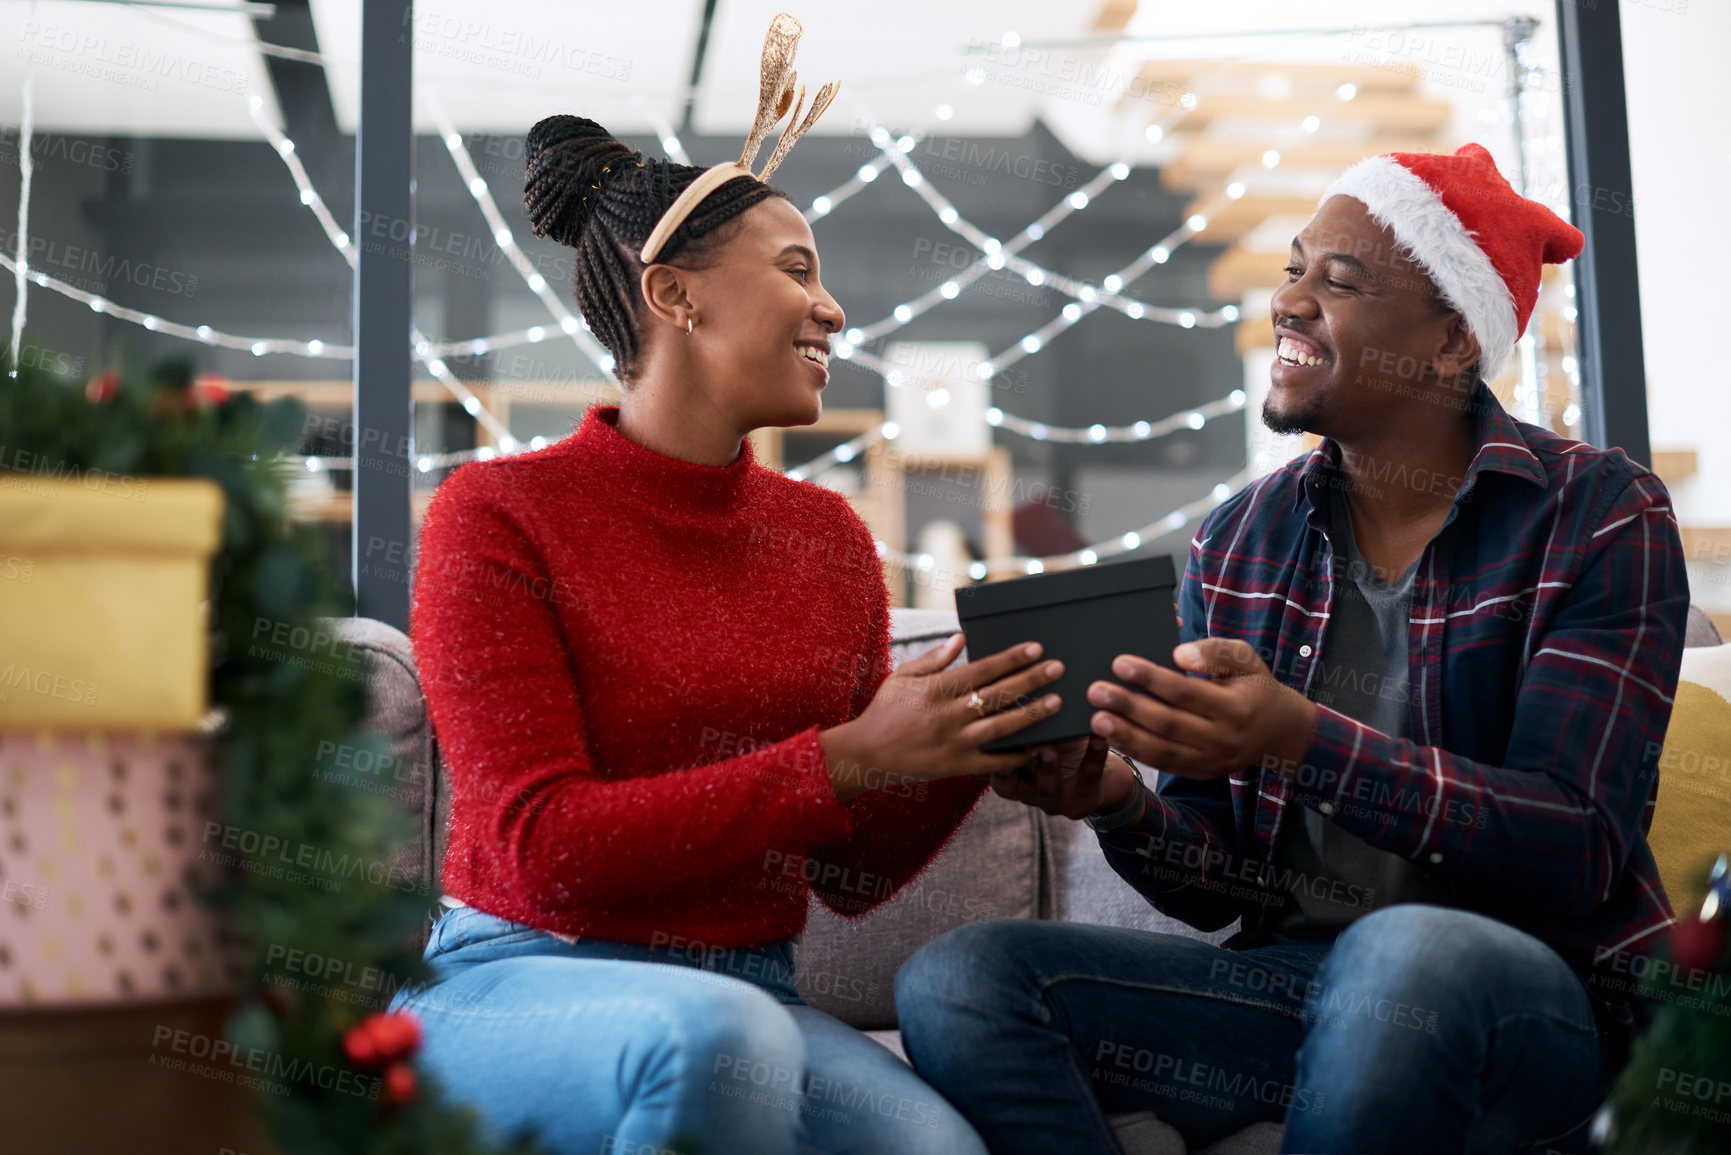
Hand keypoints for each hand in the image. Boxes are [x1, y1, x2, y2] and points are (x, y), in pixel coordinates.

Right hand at [820, 634, 1062, 800]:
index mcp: (935, 689)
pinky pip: (992, 762)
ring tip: (1057, 702)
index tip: (1036, 648)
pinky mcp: (956, 766)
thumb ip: (934, 659)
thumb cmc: (884, 711)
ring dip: (1031, 714)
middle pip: (997, 694)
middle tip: (1059, 668)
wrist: (865, 754)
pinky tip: (1037, 746)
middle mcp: (947, 715)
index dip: (1011, 658)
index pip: (981, 669)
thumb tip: (962, 637)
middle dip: (1031, 680)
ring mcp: (953, 743)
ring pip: (1001, 727)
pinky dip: (1015, 756)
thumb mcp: (902, 677)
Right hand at [984, 734, 1137, 820]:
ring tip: (1048, 748)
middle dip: (1004, 764)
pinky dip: (1093, 756)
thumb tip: (1012, 677)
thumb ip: (1023, 719)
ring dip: (1045, 766)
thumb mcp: (1036, 738)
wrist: (1100, 780)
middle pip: (1006, 782)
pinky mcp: (1083, 798)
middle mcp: (1024, 790)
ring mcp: (1053, 797)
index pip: (984, 764)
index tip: (976, 732)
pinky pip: (1088, 776)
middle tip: (1001, 742)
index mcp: (1006, 774)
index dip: (979, 750)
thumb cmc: (1061, 748)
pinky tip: (1098, 737)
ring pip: (1045, 785)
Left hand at [1085, 637, 1316, 780]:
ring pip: (1162, 750)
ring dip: (1125, 735)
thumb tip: (1179, 653)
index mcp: (1236, 708)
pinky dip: (1135, 751)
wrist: (1277, 731)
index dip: (1151, 678)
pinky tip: (1112, 737)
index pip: (1186, 692)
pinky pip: (1163, 764)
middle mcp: (1223, 739)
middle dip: (1128, 706)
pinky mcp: (1200, 773)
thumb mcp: (1247, 659)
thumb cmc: (1253, 686)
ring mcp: (1211, 761)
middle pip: (1168, 723)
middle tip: (1096, 690)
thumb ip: (1216, 651)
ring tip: (1096, 718)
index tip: (1120, 663)